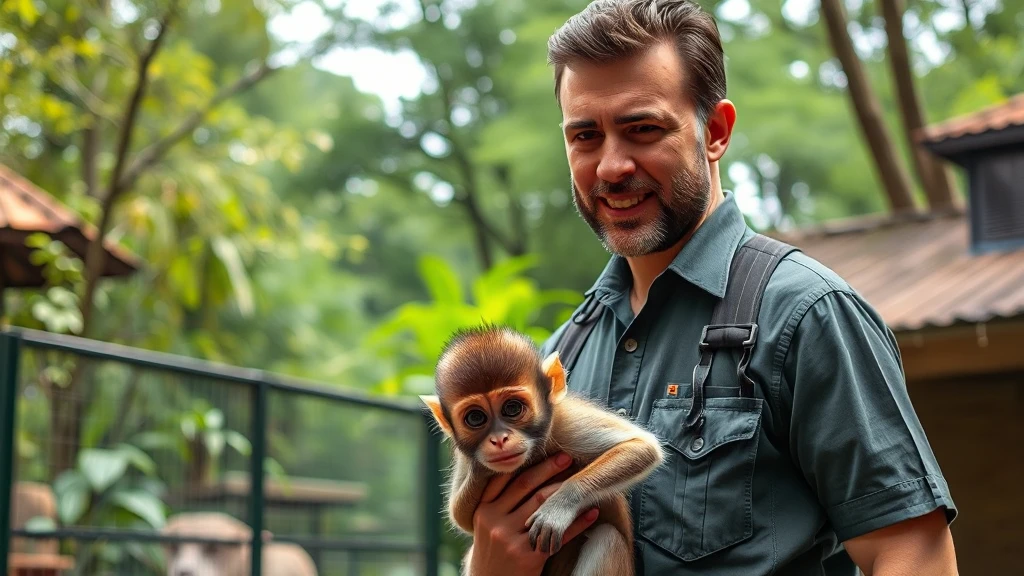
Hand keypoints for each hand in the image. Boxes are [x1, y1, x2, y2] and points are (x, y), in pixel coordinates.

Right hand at [466, 452, 598, 575]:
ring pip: (543, 506)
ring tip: (582, 479)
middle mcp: (494, 521)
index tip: (543, 447)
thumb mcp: (487, 522)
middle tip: (567, 456)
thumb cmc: (492, 551)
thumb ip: (499, 499)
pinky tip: (592, 512)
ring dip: (566, 491)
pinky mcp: (528, 556)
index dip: (526, 461)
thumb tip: (520, 466)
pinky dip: (578, 521)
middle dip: (549, 469)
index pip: (506, 477)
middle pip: (526, 486)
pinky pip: (559, 533)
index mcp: (483, 509)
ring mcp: (510, 539)